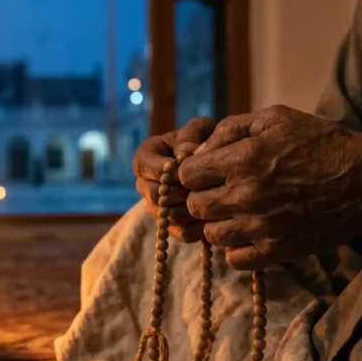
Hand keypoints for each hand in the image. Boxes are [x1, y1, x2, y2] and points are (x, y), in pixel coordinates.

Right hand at [132, 116, 215, 241]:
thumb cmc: (207, 141)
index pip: (141, 166)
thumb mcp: (201, 128)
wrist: (220, 166)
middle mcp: (147, 184)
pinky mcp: (174, 227)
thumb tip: (185, 152)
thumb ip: (191, 133)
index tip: (181, 166)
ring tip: (209, 199)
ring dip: (189, 209)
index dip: (160, 169)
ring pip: (167, 216)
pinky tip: (213, 216)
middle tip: (199, 186)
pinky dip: (197, 227)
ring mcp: (158, 208)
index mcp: (147, 157)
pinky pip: (180, 233)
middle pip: (152, 195)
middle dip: (177, 191)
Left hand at [178, 105, 361, 269]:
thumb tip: (199, 150)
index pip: (187, 175)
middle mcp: (246, 195)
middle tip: (220, 191)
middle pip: (195, 206)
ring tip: (236, 212)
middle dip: (202, 197)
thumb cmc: (320, 143)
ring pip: (211, 235)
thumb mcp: (276, 118)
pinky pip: (235, 259)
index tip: (206, 171)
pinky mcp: (276, 250)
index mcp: (242, 159)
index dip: (193, 171)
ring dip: (218, 223)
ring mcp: (260, 227)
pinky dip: (237, 248)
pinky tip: (249, 233)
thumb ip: (231, 129)